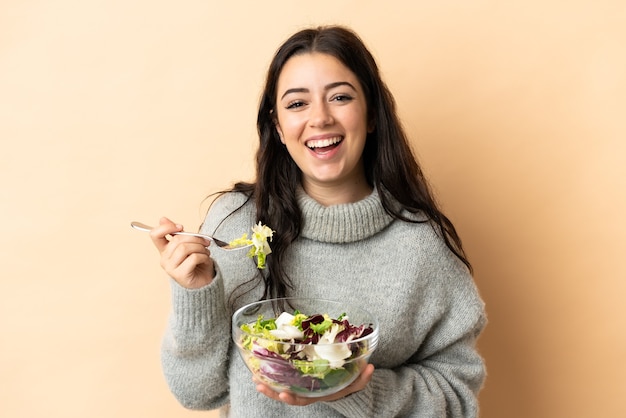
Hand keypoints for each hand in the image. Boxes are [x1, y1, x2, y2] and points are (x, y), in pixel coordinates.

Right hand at [149, 217, 214, 288]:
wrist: (204, 282)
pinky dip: (204, 256)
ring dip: (200, 247)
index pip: (155, 235)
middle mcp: (164, 259)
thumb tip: (162, 218)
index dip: (166, 227)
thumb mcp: (189, 245)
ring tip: (206, 252)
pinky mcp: (180, 275)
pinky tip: (206, 259)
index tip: (180, 226)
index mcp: (164, 250)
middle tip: (205, 242)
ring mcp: (170, 268)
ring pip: (185, 248)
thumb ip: (179, 234)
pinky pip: (193, 258)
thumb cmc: (197, 263)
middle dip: (195, 238)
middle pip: (177, 240)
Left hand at [254, 364, 374, 405]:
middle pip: (287, 395)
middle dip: (272, 392)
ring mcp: (300, 386)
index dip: (293, 397)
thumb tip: (370, 367)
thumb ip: (362, 378)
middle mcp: (306, 392)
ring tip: (254, 376)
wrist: (344, 380)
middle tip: (259, 384)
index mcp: (318, 394)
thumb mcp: (356, 381)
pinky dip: (271, 374)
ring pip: (281, 388)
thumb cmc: (347, 381)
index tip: (283, 393)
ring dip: (267, 384)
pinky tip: (261, 367)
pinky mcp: (296, 376)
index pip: (304, 399)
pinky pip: (282, 378)